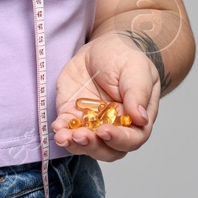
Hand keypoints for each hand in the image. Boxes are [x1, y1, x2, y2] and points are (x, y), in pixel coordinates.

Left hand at [50, 32, 161, 161]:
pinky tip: (57, 128)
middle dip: (94, 146)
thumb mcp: (136, 69)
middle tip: (81, 136)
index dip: (119, 139)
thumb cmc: (124, 57)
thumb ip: (138, 93)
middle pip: (108, 149)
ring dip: (75, 145)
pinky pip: (67, 130)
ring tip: (64, 136)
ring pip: (86, 145)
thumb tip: (141, 119)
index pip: (132, 138)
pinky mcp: (72, 116)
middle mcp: (115, 126)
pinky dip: (61, 132)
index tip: (105, 131)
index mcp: (136, 119)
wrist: (100, 48)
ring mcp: (92, 123)